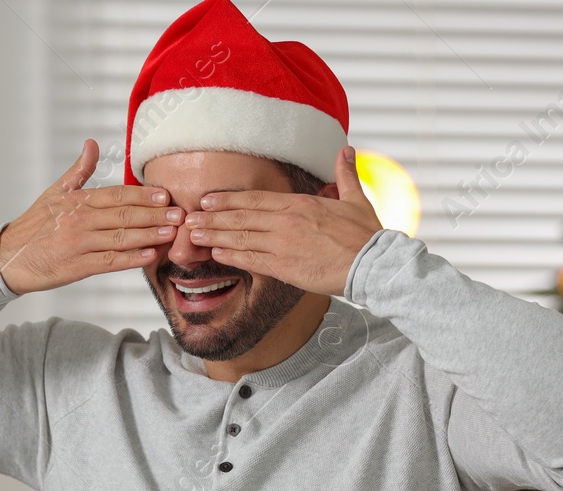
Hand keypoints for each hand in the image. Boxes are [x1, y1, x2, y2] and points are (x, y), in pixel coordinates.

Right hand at [0, 139, 182, 294]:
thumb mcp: (55, 192)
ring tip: (172, 233)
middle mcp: (80, 220)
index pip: (116, 195)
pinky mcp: (77, 267)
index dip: (142, 195)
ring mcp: (79, 244)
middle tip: (179, 214)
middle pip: (124, 215)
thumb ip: (79, 170)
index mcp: (77, 200)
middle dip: (155, 215)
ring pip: (121, 238)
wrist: (8, 257)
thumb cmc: (34, 225)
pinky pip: (109, 262)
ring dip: (150, 235)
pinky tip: (150, 256)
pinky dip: (131, 259)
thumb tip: (92, 143)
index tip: (165, 194)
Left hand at [183, 146, 383, 295]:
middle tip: (189, 217)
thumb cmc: (366, 235)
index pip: (256, 199)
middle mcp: (287, 222)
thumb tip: (347, 150)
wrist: (373, 264)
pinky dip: (230, 257)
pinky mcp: (285, 268)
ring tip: (193, 235)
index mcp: (301, 204)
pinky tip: (215, 255)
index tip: (208, 199)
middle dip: (212, 217)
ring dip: (214, 236)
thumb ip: (346, 174)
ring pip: (240, 239)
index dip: (229, 200)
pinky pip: (251, 261)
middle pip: (241, 218)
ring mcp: (283, 245)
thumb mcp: (356, 199)